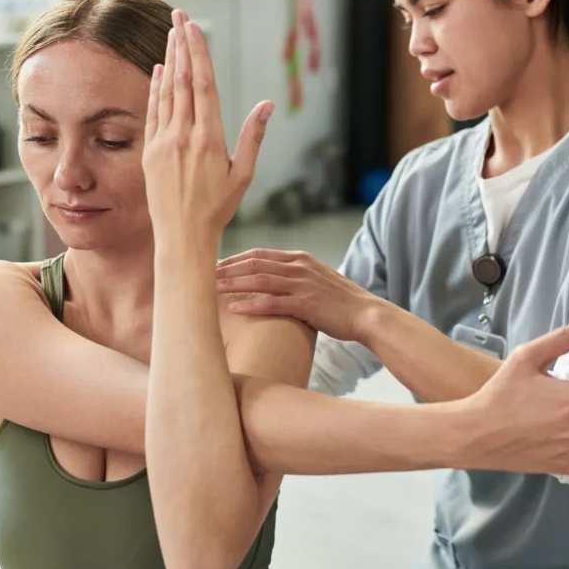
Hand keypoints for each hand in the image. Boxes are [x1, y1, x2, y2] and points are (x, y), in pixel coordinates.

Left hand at [142, 10, 274, 241]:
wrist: (182, 236)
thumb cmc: (217, 208)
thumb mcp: (242, 174)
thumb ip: (252, 136)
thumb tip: (267, 105)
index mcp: (209, 138)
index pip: (202, 84)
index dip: (197, 52)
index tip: (193, 28)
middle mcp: (184, 135)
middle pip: (181, 79)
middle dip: (180, 45)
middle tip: (178, 16)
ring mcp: (164, 141)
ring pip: (166, 91)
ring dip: (168, 60)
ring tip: (170, 34)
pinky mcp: (150, 151)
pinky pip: (153, 111)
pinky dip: (155, 88)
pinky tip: (158, 70)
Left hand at [215, 249, 379, 342]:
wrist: (366, 314)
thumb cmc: (340, 302)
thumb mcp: (317, 280)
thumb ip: (295, 277)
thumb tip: (272, 283)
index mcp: (300, 259)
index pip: (259, 254)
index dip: (234, 259)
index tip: (214, 266)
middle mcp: (299, 267)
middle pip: (254, 263)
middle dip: (226, 269)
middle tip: (202, 275)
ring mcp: (303, 284)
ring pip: (259, 279)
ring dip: (232, 284)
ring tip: (209, 289)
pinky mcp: (306, 303)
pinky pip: (272, 302)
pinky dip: (251, 305)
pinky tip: (234, 309)